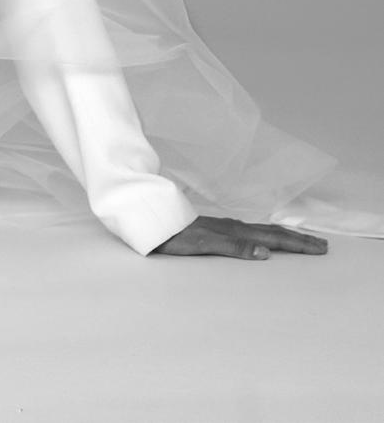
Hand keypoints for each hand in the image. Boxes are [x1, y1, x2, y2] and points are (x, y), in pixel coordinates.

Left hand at [152, 215, 327, 258]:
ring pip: (263, 231)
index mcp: (235, 232)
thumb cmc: (177, 237)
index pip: (274, 238)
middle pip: (272, 233)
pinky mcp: (218, 230)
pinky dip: (266, 236)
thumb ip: (234, 247)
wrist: (154, 223)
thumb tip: (265, 252)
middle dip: (298, 240)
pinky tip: (264, 238)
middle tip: (322, 244)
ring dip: (284, 236)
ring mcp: (226, 227)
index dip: (297, 244)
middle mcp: (234, 227)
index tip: (320, 247)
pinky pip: (251, 232)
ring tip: (300, 240)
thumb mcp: (205, 245)